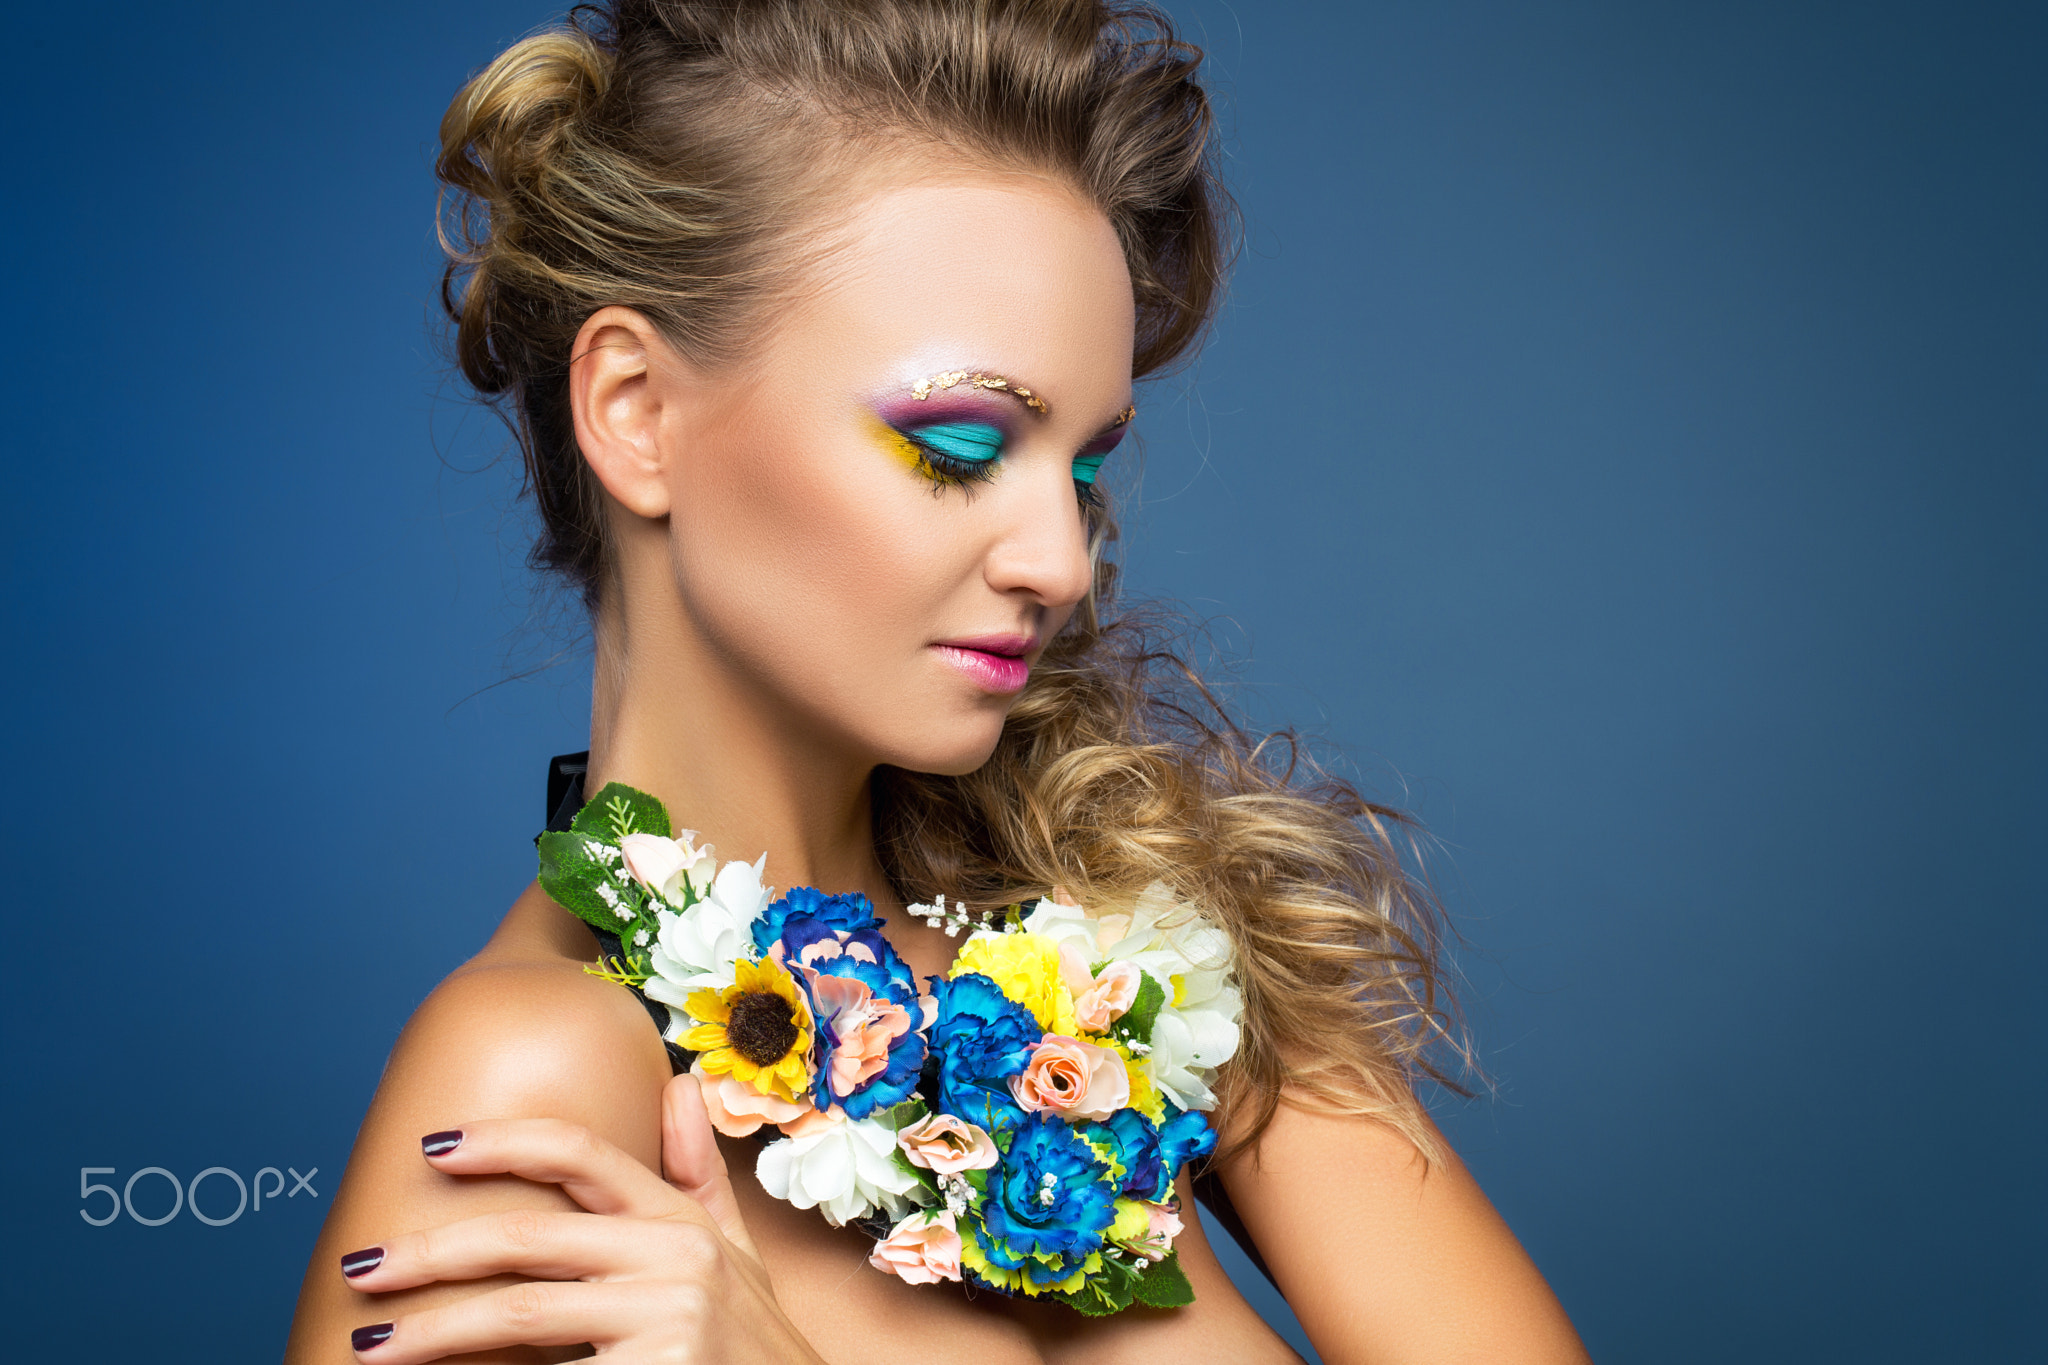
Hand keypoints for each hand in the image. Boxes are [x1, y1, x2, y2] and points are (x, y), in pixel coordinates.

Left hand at [336, 1074, 821, 1362]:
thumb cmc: (751, 1347)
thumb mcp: (735, 1258)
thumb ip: (697, 1177)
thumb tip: (680, 1085)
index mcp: (681, 1222)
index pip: (581, 1156)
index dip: (504, 1142)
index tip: (434, 1148)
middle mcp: (676, 1260)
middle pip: (527, 1240)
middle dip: (431, 1252)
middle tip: (361, 1266)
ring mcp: (666, 1322)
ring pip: (520, 1317)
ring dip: (430, 1332)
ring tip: (369, 1346)